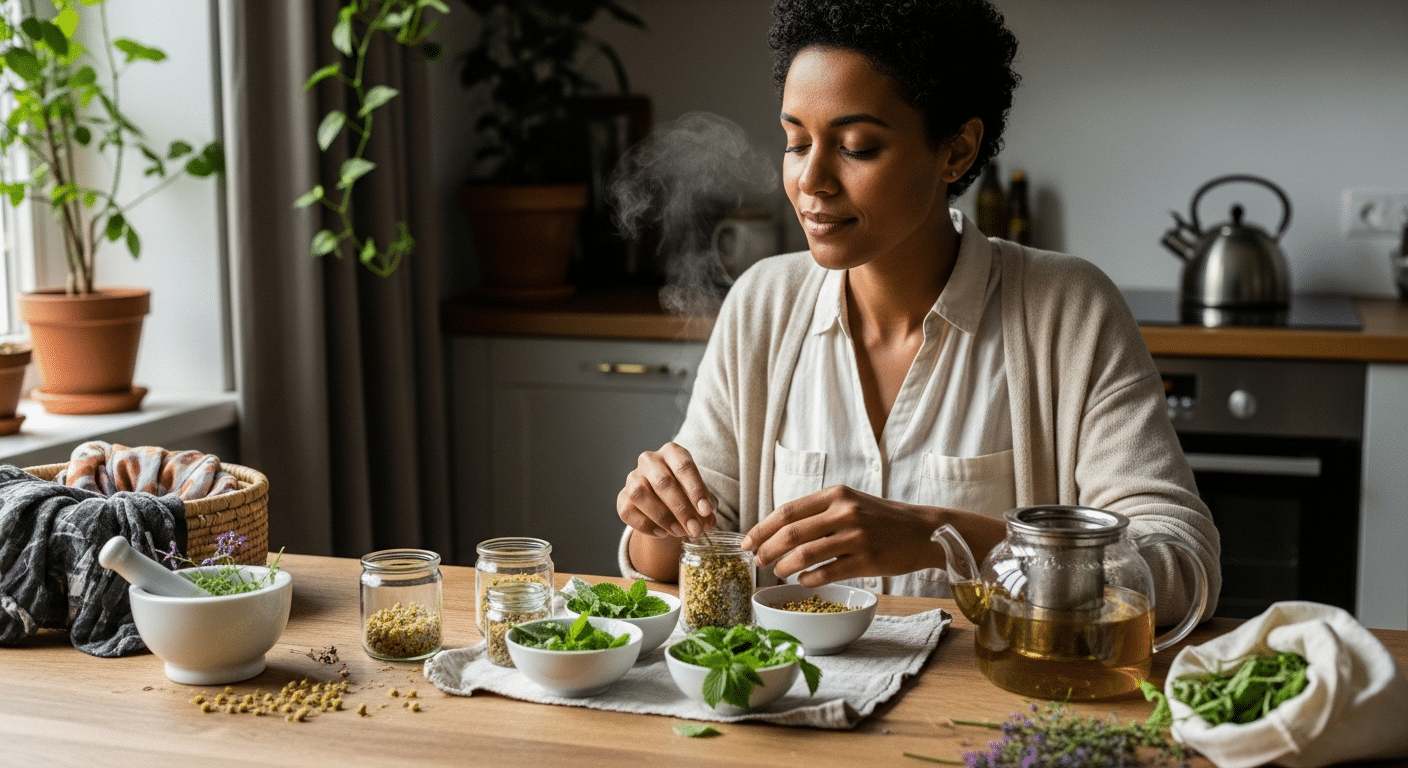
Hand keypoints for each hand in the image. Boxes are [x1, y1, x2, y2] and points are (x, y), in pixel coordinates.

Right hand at [617, 442, 716, 538]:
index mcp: (672, 452)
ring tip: (679, 532)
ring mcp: (633, 478)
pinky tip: (663, 533)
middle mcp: (649, 460)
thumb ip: (706, 507)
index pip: (684, 466)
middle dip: (681, 509)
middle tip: (695, 529)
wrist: (664, 503)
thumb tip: (708, 522)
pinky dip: (646, 525)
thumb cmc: (686, 494)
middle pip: (663, 482)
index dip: (696, 489)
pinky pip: (628, 511)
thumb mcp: (700, 496)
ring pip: (640, 494)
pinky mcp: (622, 497)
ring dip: (662, 517)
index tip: (707, 511)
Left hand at [740, 485, 942, 585]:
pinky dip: (810, 578)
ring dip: (785, 566)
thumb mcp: (850, 502)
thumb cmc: (881, 518)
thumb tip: (779, 529)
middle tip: (757, 561)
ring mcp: (857, 536)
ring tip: (778, 572)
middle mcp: (845, 511)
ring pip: (806, 554)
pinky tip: (803, 580)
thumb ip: (819, 511)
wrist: (924, 530)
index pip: (788, 511)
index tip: (749, 542)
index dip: (763, 528)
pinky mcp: (868, 560)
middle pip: (792, 532)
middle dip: (767, 548)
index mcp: (836, 494)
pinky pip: (829, 572)